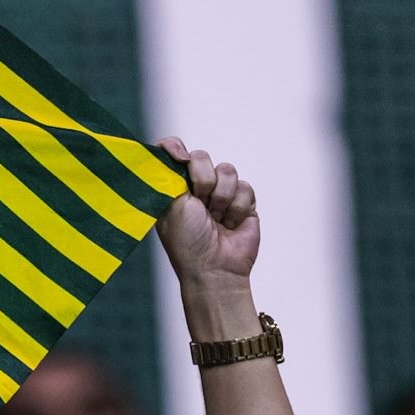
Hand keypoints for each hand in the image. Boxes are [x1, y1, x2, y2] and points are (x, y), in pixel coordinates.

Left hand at [154, 139, 258, 287]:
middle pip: (202, 157)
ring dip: (221, 198)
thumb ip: (169, 174)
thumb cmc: (188, 241)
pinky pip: (245, 187)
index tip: (180, 158)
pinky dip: (237, 207)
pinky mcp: (243, 202)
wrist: (215, 267)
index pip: (173, 152)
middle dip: (203, 181)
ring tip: (216, 220)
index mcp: (173, 188)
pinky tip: (231, 224)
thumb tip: (171, 148)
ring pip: (227, 171)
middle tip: (199, 204)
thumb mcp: (170, 205)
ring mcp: (220, 194)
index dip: (176, 149)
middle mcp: (195, 189)